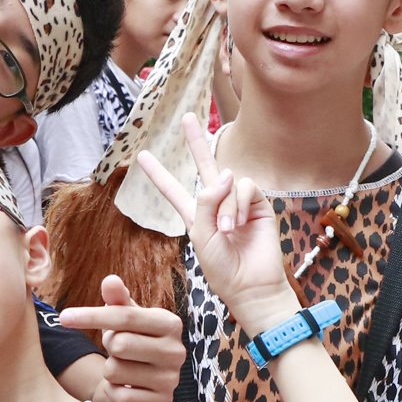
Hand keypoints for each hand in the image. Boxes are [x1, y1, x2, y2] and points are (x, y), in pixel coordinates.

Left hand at [59, 274, 185, 401]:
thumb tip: (110, 281)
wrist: (147, 381)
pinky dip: (113, 391)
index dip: (91, 316)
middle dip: (108, 345)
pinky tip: (126, 386)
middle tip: (117, 348)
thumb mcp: (126, 318)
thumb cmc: (135, 340)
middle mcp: (176, 351)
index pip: (124, 317)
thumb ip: (117, 299)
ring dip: (109, 370)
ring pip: (114, 371)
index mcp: (170, 323)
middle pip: (118, 344)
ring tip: (124, 367)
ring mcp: (170, 379)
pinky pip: (119, 395)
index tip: (64, 317)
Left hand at [136, 116, 292, 337]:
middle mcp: (217, 204)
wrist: (250, 285)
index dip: (158, 174)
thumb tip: (226, 173)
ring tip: (227, 231)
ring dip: (225, 207)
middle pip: (204, 165)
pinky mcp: (259, 203)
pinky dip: (239, 203)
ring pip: (227, 182)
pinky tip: (240, 223)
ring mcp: (239, 202)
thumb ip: (207, 202)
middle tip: (186, 116)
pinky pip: (246, 187)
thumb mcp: (201, 235)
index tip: (141, 156)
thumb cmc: (222, 267)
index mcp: (196, 216)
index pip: (173, 190)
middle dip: (196, 141)